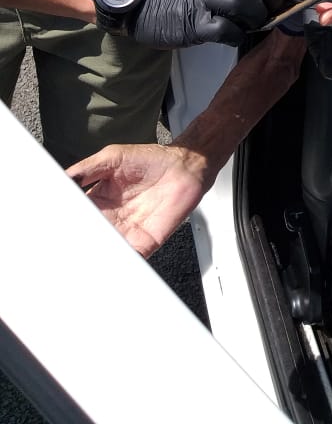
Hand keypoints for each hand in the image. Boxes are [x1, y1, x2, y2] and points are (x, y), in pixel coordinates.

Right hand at [67, 143, 209, 257]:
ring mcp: (126, 233)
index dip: (64, 223)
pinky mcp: (144, 243)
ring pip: (103, 253)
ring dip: (92, 259)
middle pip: (86, 238)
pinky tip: (108, 268)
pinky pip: (128, 260)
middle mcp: (110, 220)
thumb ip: (86, 170)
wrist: (184, 166)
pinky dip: (118, 267)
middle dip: (73, 246)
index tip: (51, 230)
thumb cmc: (150, 159)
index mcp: (98, 200)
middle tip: (59, 253)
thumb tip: (61, 181)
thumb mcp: (112, 158)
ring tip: (77, 267)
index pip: (75, 217)